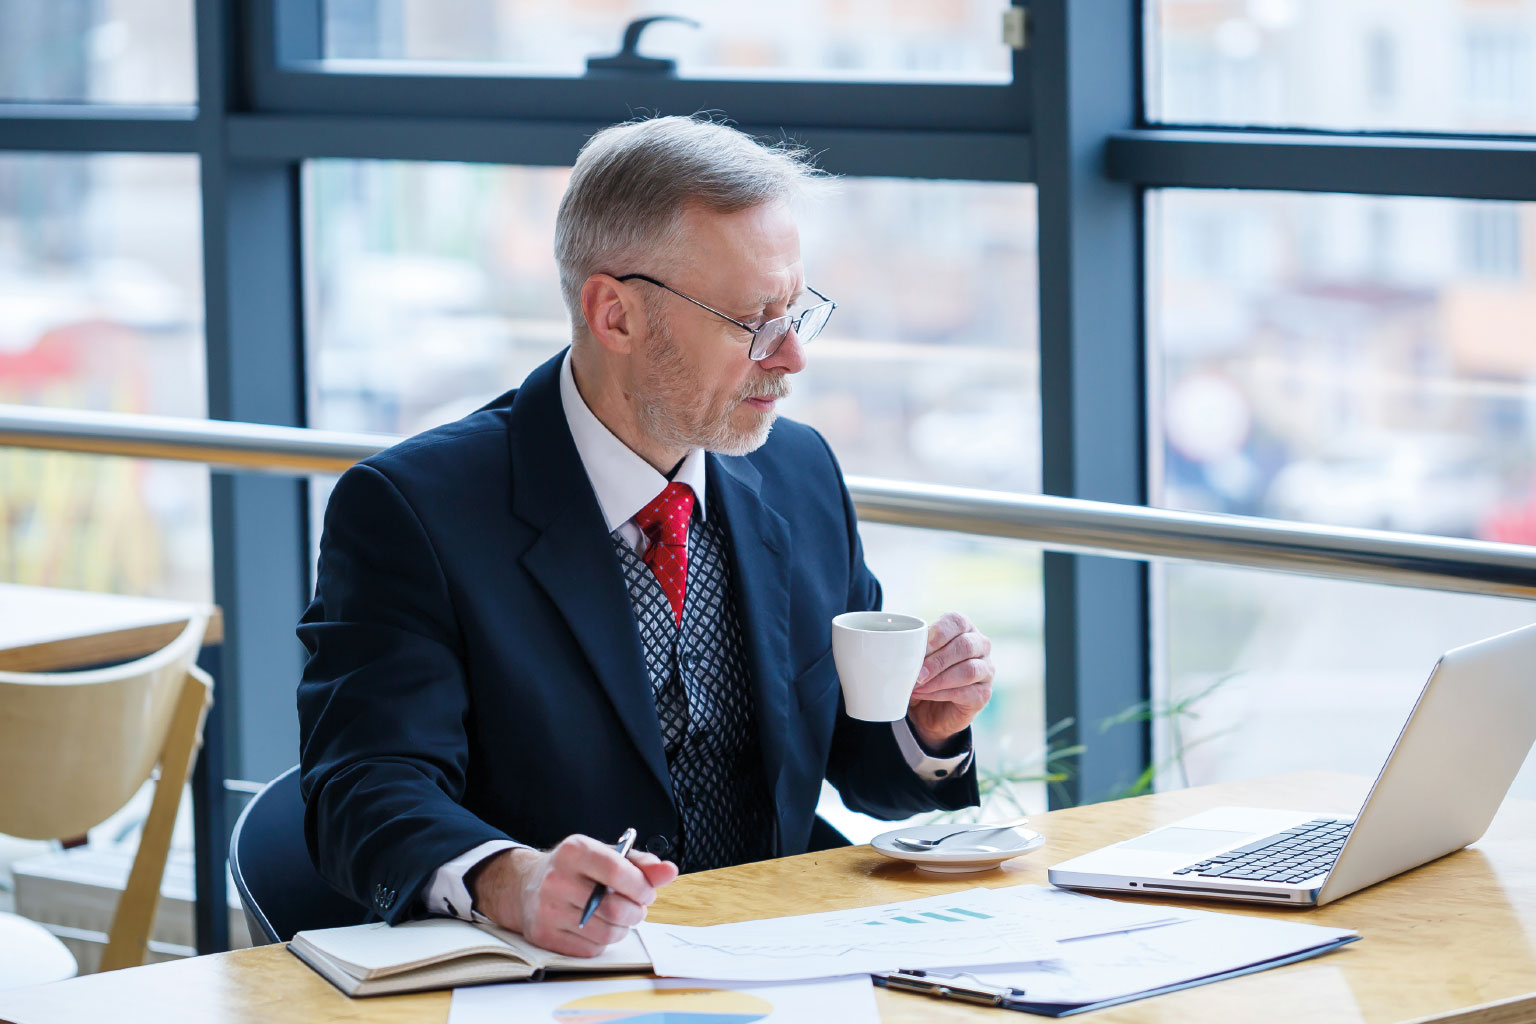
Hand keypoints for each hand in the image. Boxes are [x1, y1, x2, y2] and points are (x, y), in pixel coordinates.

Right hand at [470, 836, 677, 956]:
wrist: (525, 885)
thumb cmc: (575, 869)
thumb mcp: (605, 855)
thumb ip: (640, 864)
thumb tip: (670, 871)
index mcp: (574, 851)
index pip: (617, 871)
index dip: (642, 886)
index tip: (648, 892)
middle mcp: (557, 879)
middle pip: (616, 909)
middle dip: (636, 912)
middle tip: (636, 907)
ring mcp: (547, 909)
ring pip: (607, 932)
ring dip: (622, 928)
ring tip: (617, 916)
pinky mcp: (544, 935)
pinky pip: (591, 948)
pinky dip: (602, 940)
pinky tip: (596, 926)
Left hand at [907, 611, 993, 749]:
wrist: (929, 709)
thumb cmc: (923, 673)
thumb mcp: (915, 657)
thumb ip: (912, 648)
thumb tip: (899, 648)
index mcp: (964, 628)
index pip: (957, 621)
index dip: (940, 632)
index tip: (921, 645)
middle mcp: (980, 646)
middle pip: (964, 646)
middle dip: (938, 660)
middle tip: (917, 673)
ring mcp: (986, 670)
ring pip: (968, 670)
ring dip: (939, 679)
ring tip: (918, 685)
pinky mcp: (983, 693)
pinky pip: (966, 692)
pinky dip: (941, 693)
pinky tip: (924, 694)